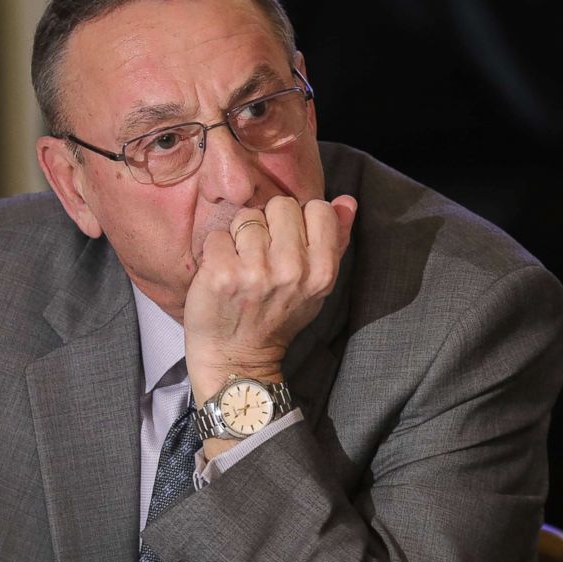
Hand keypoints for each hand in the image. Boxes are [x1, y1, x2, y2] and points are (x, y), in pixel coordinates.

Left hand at [183, 194, 356, 410]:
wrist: (237, 360)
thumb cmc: (277, 318)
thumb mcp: (316, 286)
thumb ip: (335, 241)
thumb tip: (347, 201)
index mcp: (321, 271)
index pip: (318, 208)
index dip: (300, 221)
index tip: (289, 243)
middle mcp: (292, 270)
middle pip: (281, 205)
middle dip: (268, 224)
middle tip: (262, 255)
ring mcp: (255, 272)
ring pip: (246, 217)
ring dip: (239, 238)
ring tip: (241, 266)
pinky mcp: (221, 273)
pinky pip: (217, 235)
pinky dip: (215, 251)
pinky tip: (222, 273)